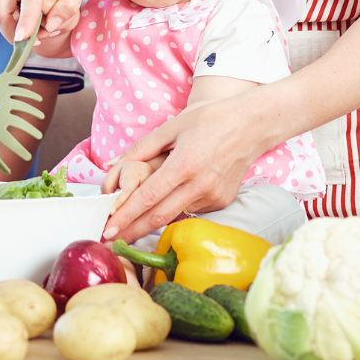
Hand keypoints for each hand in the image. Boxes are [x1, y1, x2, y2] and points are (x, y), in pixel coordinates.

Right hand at [0, 0, 87, 41]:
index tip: (22, 40)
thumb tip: (50, 26)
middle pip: (1, 9)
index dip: (25, 21)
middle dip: (12, 33)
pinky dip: (14, 19)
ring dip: (15, 27)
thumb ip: (68, 4)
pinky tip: (32, 19)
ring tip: (39, 30)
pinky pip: (2, 7)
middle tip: (33, 44)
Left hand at [101, 99, 264, 242]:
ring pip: (174, 215)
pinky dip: (174, 209)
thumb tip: (111, 164)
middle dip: (132, 231)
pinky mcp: (222, 202)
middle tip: (109, 241)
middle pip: (158, 217)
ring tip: (129, 229)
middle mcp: (199, 186)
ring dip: (151, 223)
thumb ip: (141, 148)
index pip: (147, 198)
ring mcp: (212, 197)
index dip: (125, 215)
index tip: (107, 228)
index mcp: (184, 164)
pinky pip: (191, 209)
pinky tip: (164, 206)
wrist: (252, 125)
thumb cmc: (210, 119)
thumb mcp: (173, 126)